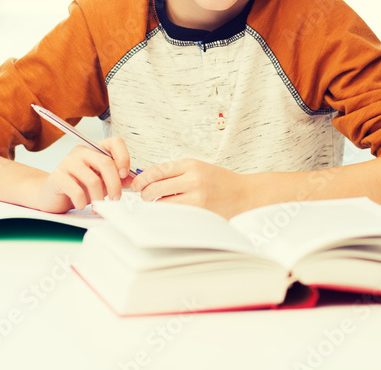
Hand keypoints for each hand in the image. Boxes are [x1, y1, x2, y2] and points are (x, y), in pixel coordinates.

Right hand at [32, 136, 133, 212]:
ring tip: (99, 207)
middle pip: (106, 163)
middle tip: (116, 200)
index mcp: (95, 149)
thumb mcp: (102, 181)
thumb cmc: (79, 187)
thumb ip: (118, 179)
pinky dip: (83, 202)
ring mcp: (68, 162)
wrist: (51, 196)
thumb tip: (135, 181)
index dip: (124, 157)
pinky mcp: (57, 176)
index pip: (115, 142)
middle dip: (115, 185)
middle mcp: (81, 152)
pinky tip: (81, 205)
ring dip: (99, 198)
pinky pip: (76, 191)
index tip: (125, 175)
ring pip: (93, 180)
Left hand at [130, 158, 251, 217]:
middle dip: (144, 194)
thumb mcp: (198, 168)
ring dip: (156, 206)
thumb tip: (145, 177)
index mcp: (191, 165)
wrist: (245, 194)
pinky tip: (170, 213)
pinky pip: (174, 215)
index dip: (141, 179)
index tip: (135, 185)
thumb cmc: (219, 181)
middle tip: (144, 197)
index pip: (157, 170)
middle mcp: (194, 179)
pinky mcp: (200, 214)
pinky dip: (168, 214)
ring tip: (159, 205)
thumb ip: (174, 172)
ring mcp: (197, 198)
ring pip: (162, 204)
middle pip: (155, 188)